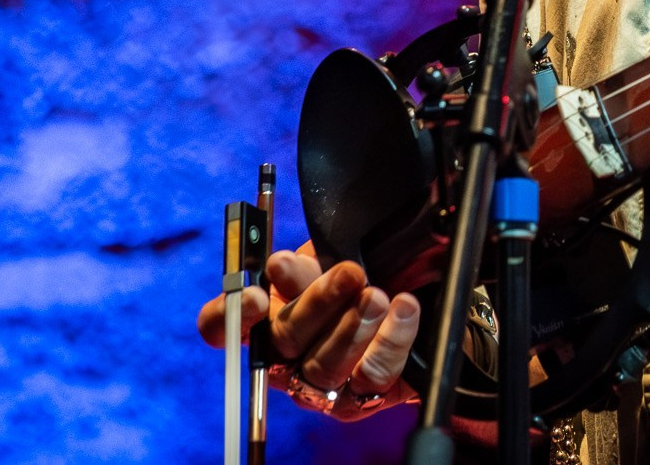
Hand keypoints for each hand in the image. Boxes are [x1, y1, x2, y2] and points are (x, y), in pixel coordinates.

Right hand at [197, 242, 420, 421]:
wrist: (426, 291)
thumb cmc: (373, 264)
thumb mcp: (340, 249)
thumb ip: (313, 257)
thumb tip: (283, 264)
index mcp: (268, 310)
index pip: (222, 324)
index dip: (229, 315)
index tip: (255, 294)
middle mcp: (285, 354)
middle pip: (281, 340)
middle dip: (316, 302)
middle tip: (350, 273)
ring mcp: (320, 383)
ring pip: (322, 365)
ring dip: (353, 327)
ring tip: (379, 295)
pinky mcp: (360, 400)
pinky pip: (370, 377)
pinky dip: (389, 341)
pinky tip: (404, 310)